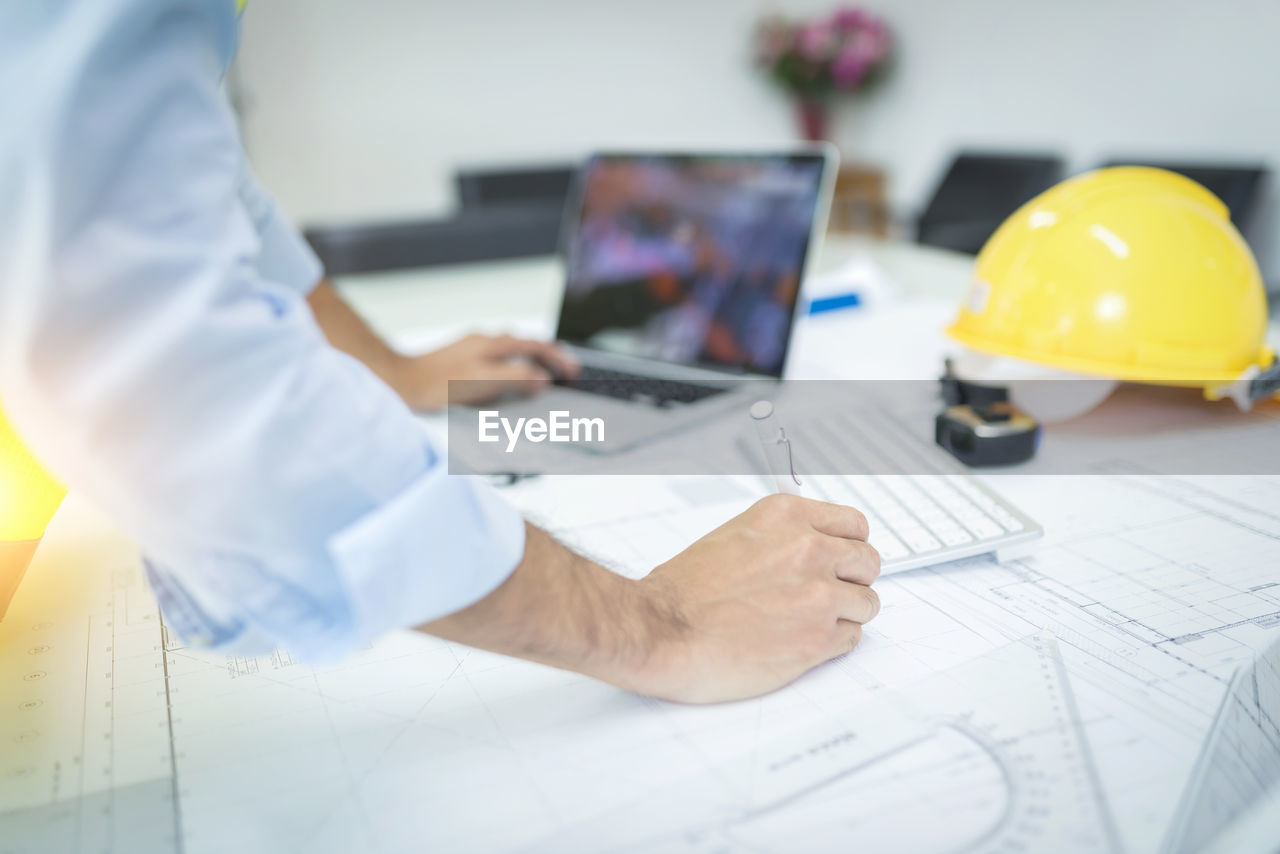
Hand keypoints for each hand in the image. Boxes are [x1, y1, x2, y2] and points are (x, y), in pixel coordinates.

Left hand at [390, 333, 579, 410]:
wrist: (400, 381)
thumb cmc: (436, 384)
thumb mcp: (483, 381)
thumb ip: (516, 377)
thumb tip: (543, 378)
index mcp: (493, 343)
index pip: (536, 345)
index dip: (558, 358)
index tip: (573, 371)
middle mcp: (484, 340)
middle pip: (526, 343)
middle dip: (549, 356)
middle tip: (566, 372)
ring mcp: (472, 348)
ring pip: (512, 349)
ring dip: (532, 360)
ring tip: (545, 375)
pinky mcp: (462, 358)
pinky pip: (497, 357)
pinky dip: (514, 365)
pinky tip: (510, 378)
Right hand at [633, 494, 880, 702]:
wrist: (663, 629)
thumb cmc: (685, 590)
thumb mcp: (734, 536)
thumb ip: (780, 538)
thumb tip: (809, 550)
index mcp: (786, 517)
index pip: (854, 524)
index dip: (849, 546)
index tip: (842, 559)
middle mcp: (809, 549)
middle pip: (868, 561)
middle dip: (853, 579)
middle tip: (831, 593)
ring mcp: (819, 595)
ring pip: (866, 602)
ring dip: (845, 614)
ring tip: (811, 622)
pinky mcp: (819, 639)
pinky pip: (852, 638)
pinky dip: (833, 643)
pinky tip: (802, 641)